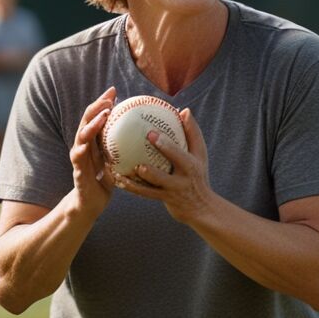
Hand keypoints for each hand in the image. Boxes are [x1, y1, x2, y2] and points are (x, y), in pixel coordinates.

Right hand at [71, 87, 116, 216]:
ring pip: (82, 137)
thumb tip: (150, 132)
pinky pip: (78, 160)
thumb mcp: (118, 160)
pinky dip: (81, 151)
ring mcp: (79, 158)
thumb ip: (126, 146)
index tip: (114, 90)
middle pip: (87, 121)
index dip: (103, 102)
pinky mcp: (77, 172)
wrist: (91, 203)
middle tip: (108, 99)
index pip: (98, 116)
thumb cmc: (107, 180)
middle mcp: (84, 145)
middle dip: (96, 107)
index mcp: (94, 141)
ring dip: (91, 125)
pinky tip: (85, 147)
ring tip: (102, 117)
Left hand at [112, 109, 213, 225]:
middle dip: (146, 169)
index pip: (178, 154)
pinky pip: (143, 193)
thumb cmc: (198, 174)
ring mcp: (171, 192)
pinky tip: (117, 179)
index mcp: (190, 165)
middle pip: (162, 174)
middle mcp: (181, 180)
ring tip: (118, 171)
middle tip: (129, 158)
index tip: (150, 133)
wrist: (201, 207)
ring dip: (133, 181)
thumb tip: (184, 110)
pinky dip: (130, 187)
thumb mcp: (200, 154)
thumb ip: (192, 133)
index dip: (165, 145)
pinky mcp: (162, 200)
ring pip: (149, 187)